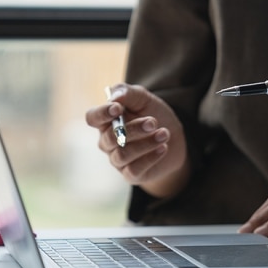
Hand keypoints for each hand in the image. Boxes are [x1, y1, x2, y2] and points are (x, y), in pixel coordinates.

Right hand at [85, 83, 189, 197]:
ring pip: (122, 154)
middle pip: (110, 137)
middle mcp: (107, 141)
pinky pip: (133, 170)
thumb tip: (114, 97)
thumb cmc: (153, 115)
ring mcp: (117, 159)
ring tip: (164, 134)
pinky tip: (163, 147)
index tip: (118, 108)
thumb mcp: (144, 99)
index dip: (102, 113)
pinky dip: (150, 158)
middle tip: (153, 122)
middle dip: (134, 129)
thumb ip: (127, 93)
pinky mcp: (131, 174)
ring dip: (146, 143)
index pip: (92, 118)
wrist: (175, 139)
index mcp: (106, 121)